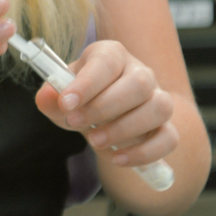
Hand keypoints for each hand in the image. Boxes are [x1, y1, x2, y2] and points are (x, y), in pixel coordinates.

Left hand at [35, 39, 178, 170]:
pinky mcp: (166, 127)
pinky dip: (145, 152)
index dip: (87, 83)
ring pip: (160, 108)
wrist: (104, 116)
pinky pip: (168, 139)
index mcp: (112, 56)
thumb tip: (47, 97)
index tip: (66, 103)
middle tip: (76, 123)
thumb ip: (51, 97)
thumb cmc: (82, 100)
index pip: (106, 62)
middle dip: (104, 107)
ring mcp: (158, 98)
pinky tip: (118, 159)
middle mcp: (140, 72)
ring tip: (96, 141)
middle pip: (139, 83)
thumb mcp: (62, 97)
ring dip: (126, 128)